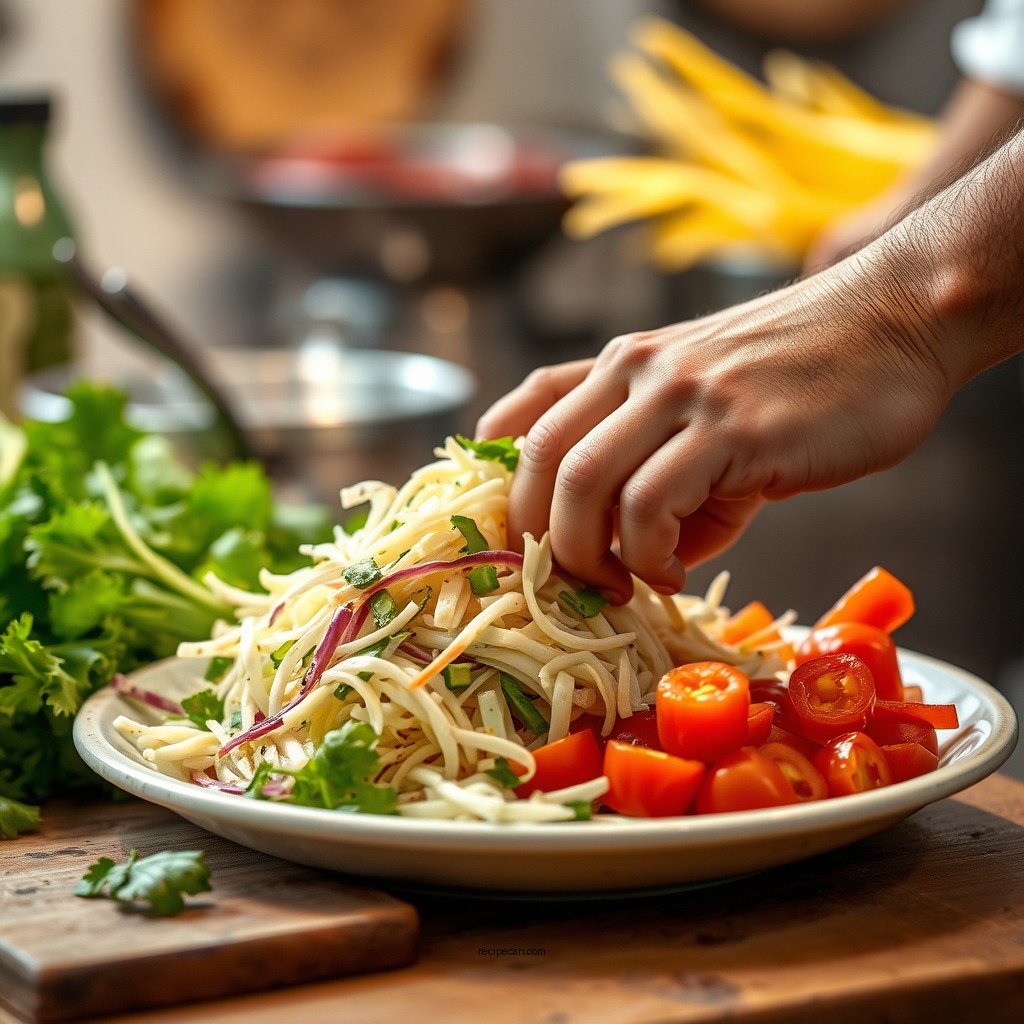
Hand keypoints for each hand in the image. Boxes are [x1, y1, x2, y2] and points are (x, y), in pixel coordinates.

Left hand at [476, 261, 950, 602]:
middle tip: (572, 583)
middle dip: (538, 538)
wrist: (896, 322)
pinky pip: (652, 505)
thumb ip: (668, 473)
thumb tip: (646, 557)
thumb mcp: (714, 411)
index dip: (499, 480)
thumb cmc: (806, 374)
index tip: (515, 538)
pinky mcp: (733, 428)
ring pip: (583, 484)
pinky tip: (676, 571)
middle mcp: (637, 370)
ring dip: (590, 556)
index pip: (525, 411)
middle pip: (539, 460)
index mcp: (624, 363)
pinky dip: (650, 556)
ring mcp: (683, 394)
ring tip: (631, 584)